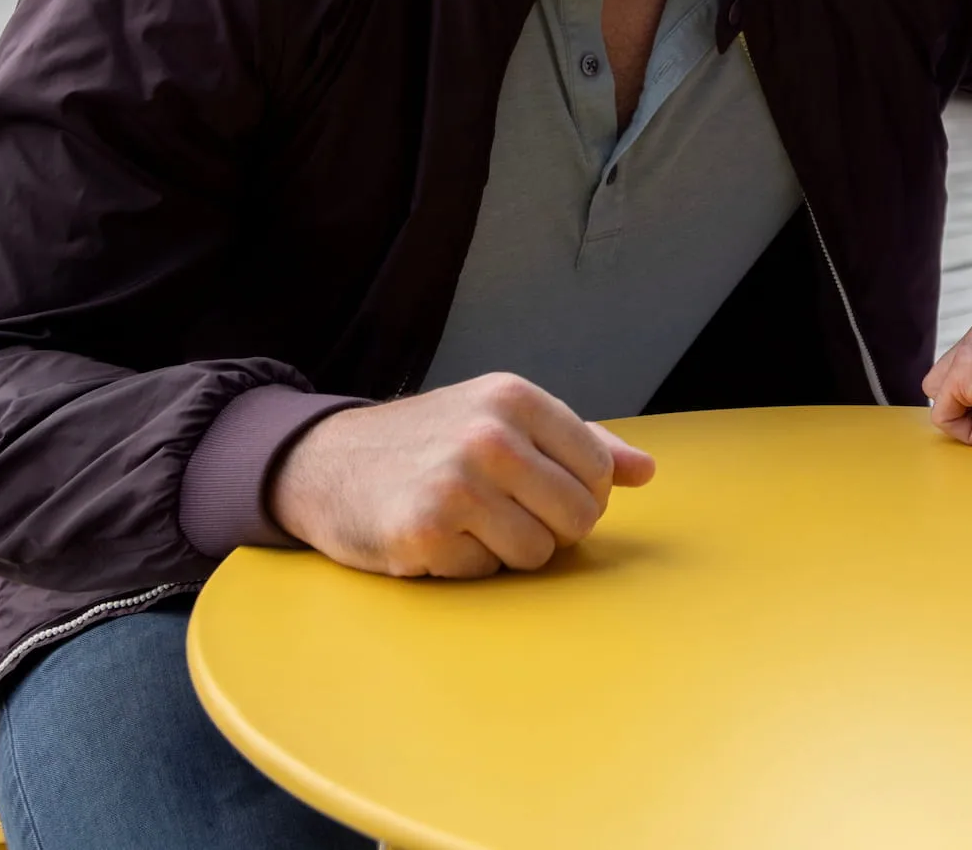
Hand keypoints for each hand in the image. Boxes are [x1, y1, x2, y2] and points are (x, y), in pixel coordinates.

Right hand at [266, 373, 655, 577]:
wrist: (324, 462)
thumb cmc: (427, 441)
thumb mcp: (500, 419)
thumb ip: (579, 442)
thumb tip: (647, 472)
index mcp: (515, 398)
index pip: (598, 472)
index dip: (579, 496)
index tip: (541, 492)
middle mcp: (490, 435)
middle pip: (578, 518)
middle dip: (551, 528)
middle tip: (505, 513)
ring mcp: (457, 484)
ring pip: (539, 553)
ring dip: (509, 551)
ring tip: (470, 523)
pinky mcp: (426, 533)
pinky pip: (488, 572)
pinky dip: (467, 565)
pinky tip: (437, 537)